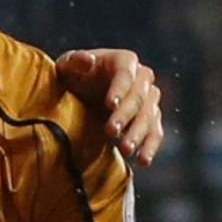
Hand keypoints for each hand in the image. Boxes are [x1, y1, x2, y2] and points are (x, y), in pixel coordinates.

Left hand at [54, 48, 164, 166]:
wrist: (80, 95)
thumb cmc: (72, 77)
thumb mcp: (66, 67)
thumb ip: (74, 61)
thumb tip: (89, 60)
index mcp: (124, 61)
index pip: (125, 74)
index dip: (119, 89)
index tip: (109, 104)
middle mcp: (141, 78)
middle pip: (138, 97)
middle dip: (125, 115)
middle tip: (111, 132)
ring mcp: (148, 100)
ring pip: (149, 116)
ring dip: (138, 134)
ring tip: (125, 150)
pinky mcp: (150, 120)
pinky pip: (155, 133)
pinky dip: (150, 147)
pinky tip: (143, 161)